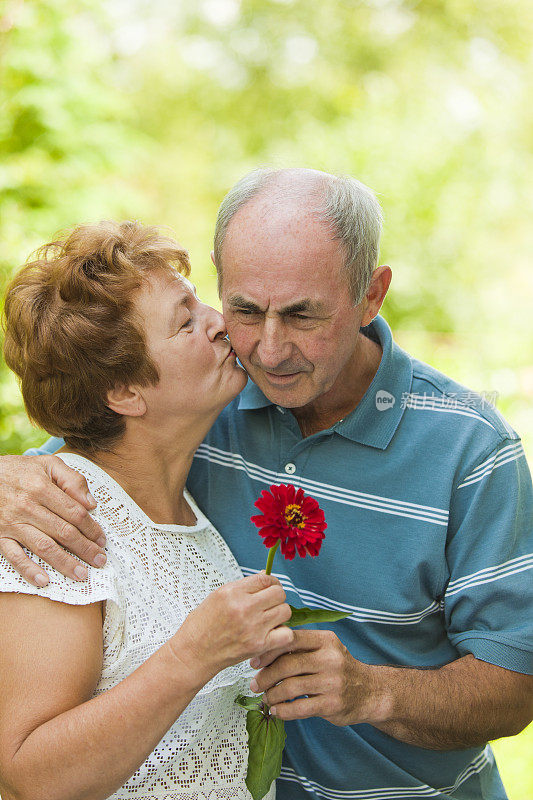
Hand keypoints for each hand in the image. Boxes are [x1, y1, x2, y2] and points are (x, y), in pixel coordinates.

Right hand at [0, 455, 106, 586]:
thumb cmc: (19, 471)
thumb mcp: (47, 464)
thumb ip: (72, 479)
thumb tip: (91, 503)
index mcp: (42, 487)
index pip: (75, 513)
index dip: (92, 528)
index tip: (102, 540)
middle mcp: (28, 506)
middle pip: (63, 532)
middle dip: (85, 549)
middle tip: (99, 560)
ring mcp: (12, 523)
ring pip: (43, 546)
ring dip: (64, 563)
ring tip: (81, 574)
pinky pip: (14, 556)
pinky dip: (29, 570)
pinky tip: (43, 580)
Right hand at [170, 572, 294, 686]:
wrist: (194, 652)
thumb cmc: (202, 625)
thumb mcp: (218, 595)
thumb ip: (244, 586)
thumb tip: (264, 576)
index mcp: (233, 592)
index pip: (265, 578)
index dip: (272, 582)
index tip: (270, 587)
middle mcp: (244, 607)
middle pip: (279, 593)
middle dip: (276, 597)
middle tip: (270, 603)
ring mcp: (253, 627)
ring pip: (285, 611)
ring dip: (280, 614)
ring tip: (269, 618)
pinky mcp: (258, 645)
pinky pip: (286, 634)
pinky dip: (283, 633)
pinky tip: (272, 633)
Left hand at [249, 629, 377, 725]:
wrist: (370, 692)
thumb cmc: (340, 668)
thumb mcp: (325, 649)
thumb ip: (300, 647)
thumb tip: (264, 651)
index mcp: (325, 640)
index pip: (290, 639)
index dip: (268, 651)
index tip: (254, 661)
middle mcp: (330, 658)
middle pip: (287, 664)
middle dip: (265, 676)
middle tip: (255, 684)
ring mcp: (332, 682)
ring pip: (290, 687)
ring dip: (272, 695)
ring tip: (266, 698)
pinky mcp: (332, 704)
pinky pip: (299, 708)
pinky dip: (283, 711)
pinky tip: (277, 711)